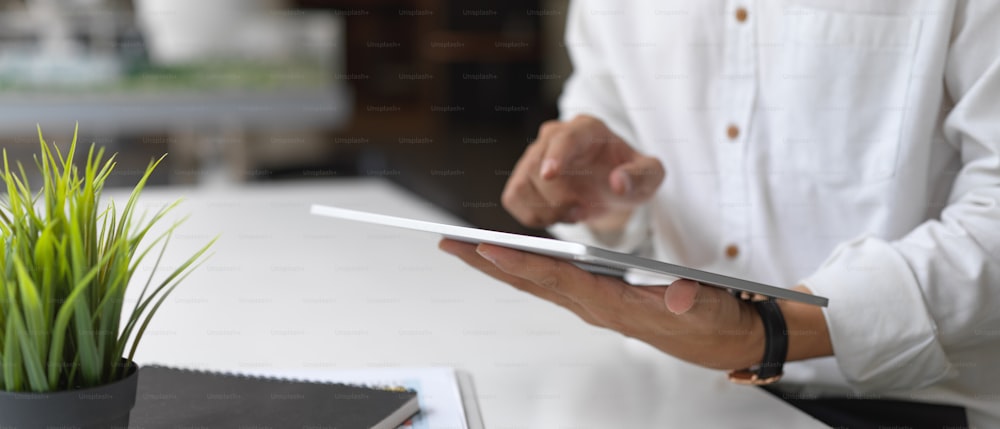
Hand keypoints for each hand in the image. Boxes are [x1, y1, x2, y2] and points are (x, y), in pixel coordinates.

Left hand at [439, 238, 767, 369]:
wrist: (719, 340)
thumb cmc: (710, 321)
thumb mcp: (709, 309)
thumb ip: (692, 300)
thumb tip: (677, 295)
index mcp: (613, 305)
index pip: (558, 280)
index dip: (522, 263)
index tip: (486, 246)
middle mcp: (593, 306)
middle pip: (531, 281)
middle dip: (487, 262)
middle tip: (448, 243)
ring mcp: (591, 304)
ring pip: (534, 282)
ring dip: (496, 264)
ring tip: (461, 245)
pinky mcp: (594, 300)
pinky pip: (548, 283)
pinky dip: (521, 267)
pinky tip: (503, 257)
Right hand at [502, 115, 664, 228]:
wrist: (613, 186)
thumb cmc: (630, 176)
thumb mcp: (650, 176)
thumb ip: (641, 177)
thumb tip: (619, 182)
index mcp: (586, 129)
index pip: (565, 137)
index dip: (556, 155)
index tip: (550, 174)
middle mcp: (555, 136)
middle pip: (538, 166)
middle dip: (557, 199)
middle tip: (580, 212)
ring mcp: (534, 156)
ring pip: (522, 185)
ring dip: (545, 210)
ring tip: (573, 213)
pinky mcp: (522, 177)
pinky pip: (513, 198)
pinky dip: (532, 215)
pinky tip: (556, 216)